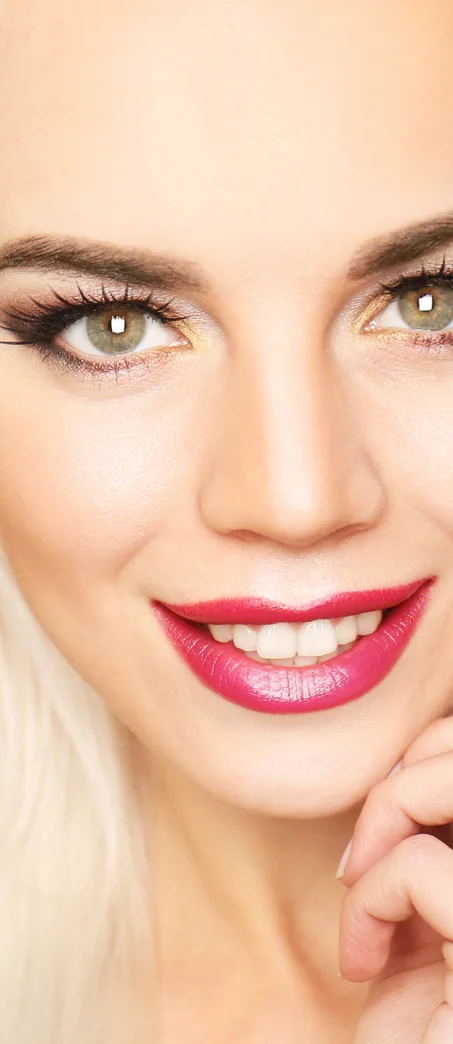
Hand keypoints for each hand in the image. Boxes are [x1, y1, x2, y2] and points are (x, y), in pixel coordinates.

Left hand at [338, 716, 452, 1042]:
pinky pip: (423, 867)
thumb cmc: (423, 1025)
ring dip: (389, 816)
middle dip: (415, 771)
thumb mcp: (432, 913)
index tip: (387, 819)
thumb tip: (408, 761)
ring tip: (358, 882)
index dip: (439, 751)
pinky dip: (369, 901)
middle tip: (366, 844)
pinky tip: (363, 962)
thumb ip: (440, 836)